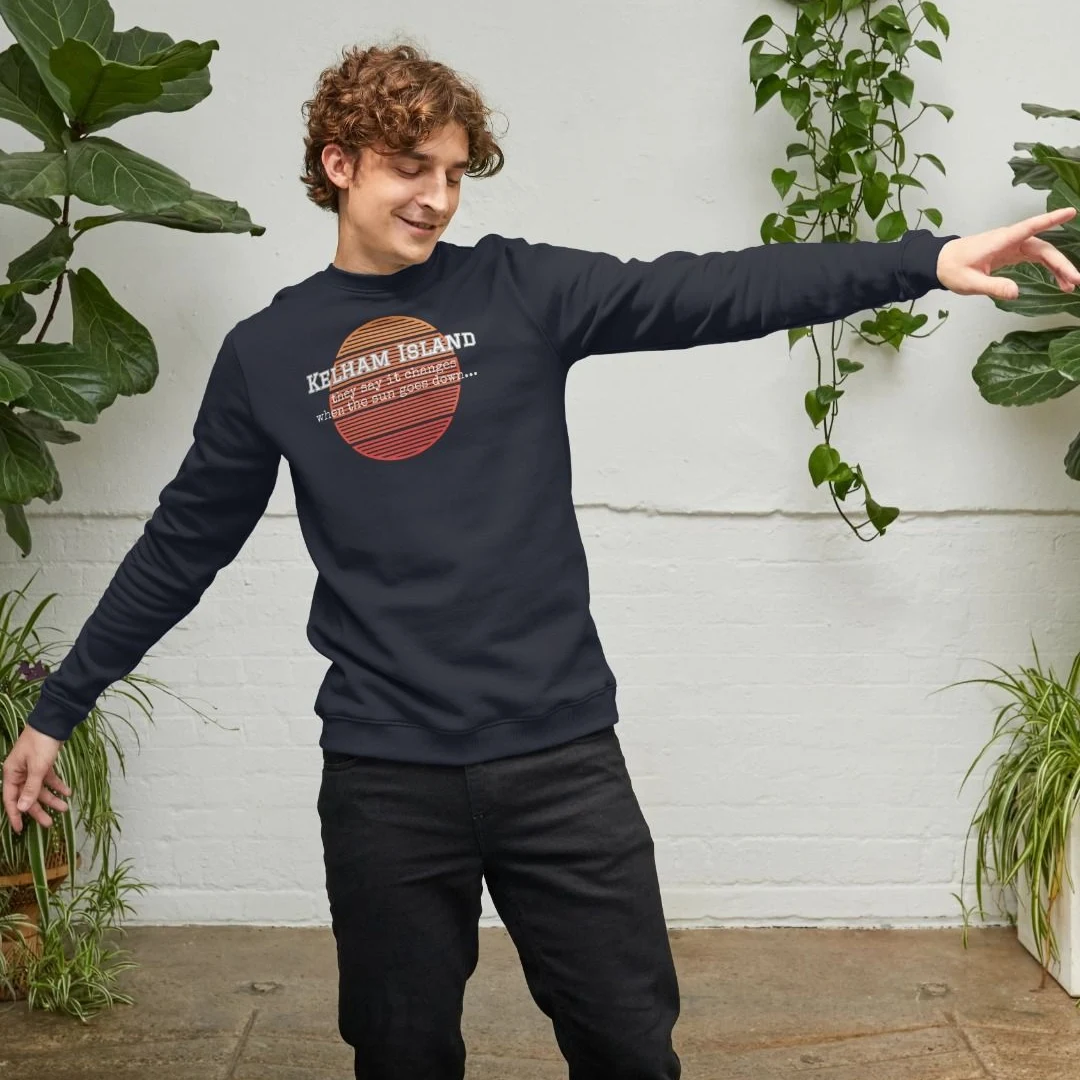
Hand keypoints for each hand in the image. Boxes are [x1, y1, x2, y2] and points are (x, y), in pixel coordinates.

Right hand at [2, 724, 69, 833]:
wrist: (53, 721)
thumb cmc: (41, 743)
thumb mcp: (38, 767)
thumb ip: (31, 789)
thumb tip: (21, 809)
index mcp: (12, 774)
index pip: (11, 800)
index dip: (15, 815)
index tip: (20, 830)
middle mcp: (19, 773)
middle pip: (27, 796)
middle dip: (38, 810)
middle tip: (50, 823)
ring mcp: (31, 769)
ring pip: (40, 789)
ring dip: (52, 798)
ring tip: (65, 807)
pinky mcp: (43, 764)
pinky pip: (48, 779)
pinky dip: (57, 785)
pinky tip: (68, 791)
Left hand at [937, 207, 1079, 299]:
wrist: (940, 264)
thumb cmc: (953, 269)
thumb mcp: (970, 282)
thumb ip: (993, 286)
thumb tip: (1016, 292)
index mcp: (1001, 241)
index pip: (1030, 227)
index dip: (1051, 220)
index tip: (1070, 212)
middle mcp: (1011, 241)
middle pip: (1044, 248)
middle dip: (1062, 263)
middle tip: (1077, 280)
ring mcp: (1013, 247)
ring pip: (1043, 254)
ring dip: (1058, 268)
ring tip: (1070, 286)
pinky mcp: (1012, 254)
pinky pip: (1036, 259)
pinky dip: (1048, 269)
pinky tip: (1058, 282)